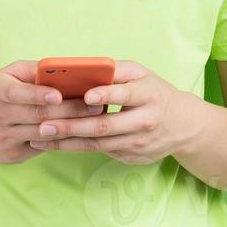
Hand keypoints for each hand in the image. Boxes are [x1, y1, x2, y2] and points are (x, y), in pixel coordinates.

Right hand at [0, 59, 105, 163]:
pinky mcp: (12, 155)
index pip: (16, 93)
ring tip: (94, 118)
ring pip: (44, 133)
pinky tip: (80, 132)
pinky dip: (62, 139)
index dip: (38, 95)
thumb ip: (32, 71)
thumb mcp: (5, 75)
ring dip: (71, 126)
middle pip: (38, 115)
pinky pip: (43, 147)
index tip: (59, 95)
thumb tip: (66, 69)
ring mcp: (3, 138)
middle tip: (96, 105)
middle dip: (70, 110)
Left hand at [27, 60, 203, 164]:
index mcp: (149, 95)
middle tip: (44, 124)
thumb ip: (116, 72)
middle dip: (71, 126)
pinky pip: (101, 152)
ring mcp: (139, 144)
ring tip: (41, 136)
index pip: (126, 95)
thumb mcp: (143, 75)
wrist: (185, 125)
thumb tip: (82, 69)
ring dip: (67, 142)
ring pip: (98, 144)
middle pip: (105, 126)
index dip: (106, 95)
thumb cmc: (155, 93)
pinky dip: (77, 148)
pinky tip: (57, 143)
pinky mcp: (133, 157)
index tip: (86, 96)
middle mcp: (145, 121)